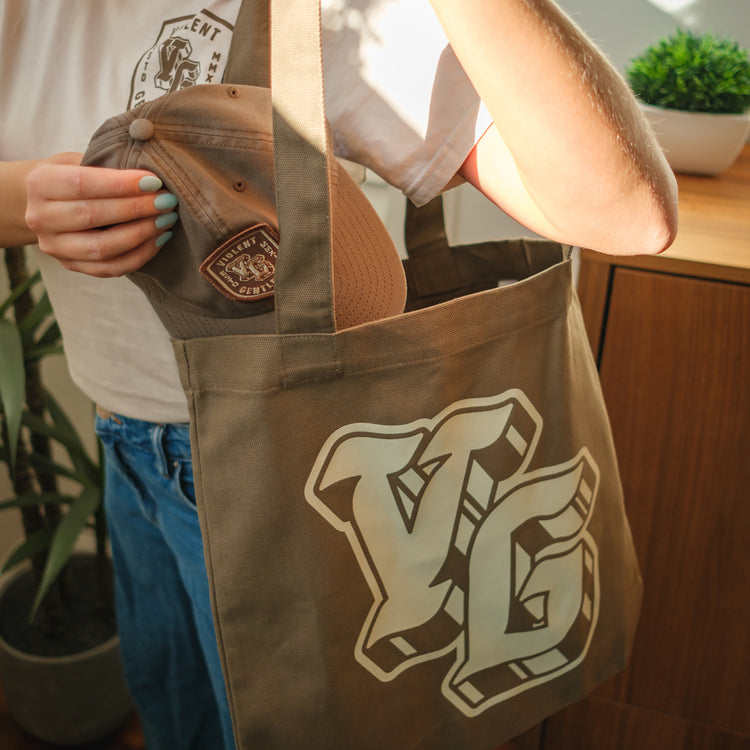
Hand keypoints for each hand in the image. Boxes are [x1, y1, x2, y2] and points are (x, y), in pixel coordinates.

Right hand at [25, 152, 178, 276]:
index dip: (120, 184)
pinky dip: (139, 255)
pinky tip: (159, 239)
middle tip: (167, 201)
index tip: (153, 181)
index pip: (81, 184)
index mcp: (40, 183)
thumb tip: (149, 177)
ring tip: (166, 220)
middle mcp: (40, 217)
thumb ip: (106, 165)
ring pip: (102, 247)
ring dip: (140, 234)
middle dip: (135, 209)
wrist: (49, 203)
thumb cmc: (73, 176)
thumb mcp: (80, 160)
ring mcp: (54, 246)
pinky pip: (110, 268)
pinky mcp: (71, 265)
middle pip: (92, 216)